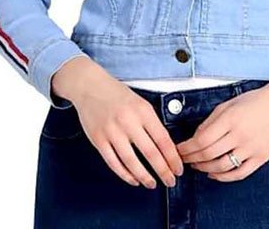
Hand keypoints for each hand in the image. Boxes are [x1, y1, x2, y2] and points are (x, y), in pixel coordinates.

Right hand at [52, 57, 183, 188]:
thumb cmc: (117, 94)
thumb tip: (166, 147)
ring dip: (145, 176)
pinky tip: (133, 179)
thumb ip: (151, 122)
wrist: (90, 86)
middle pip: (150, 153)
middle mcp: (128, 121)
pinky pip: (114, 163)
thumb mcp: (140, 103)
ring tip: (152, 183)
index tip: (178, 168)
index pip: (163, 139)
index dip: (172, 157)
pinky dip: (125, 174)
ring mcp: (112, 132)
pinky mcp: (98, 140)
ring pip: (132, 162)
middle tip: (170, 181)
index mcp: (143, 111)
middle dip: (163, 171)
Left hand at [174, 83, 268, 181]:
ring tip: (197, 165)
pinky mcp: (261, 158)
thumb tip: (195, 138)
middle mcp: (241, 135)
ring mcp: (252, 149)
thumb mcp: (228, 104)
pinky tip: (214, 173)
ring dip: (204, 168)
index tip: (179, 150)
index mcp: (231, 119)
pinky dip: (223, 177)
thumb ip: (211, 121)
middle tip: (184, 159)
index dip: (187, 148)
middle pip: (209, 154)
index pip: (201, 140)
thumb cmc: (254, 101)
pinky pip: (239, 174)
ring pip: (221, 166)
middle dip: (192, 158)